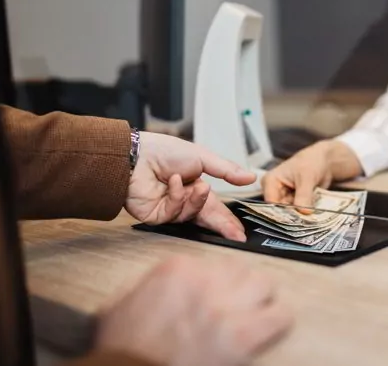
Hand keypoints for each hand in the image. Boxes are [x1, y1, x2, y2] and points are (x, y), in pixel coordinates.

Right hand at [95, 256, 292, 365]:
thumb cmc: (122, 348)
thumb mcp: (124, 303)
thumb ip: (150, 286)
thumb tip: (167, 286)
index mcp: (177, 270)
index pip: (219, 263)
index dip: (223, 282)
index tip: (222, 295)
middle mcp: (204, 281)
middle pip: (244, 269)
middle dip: (244, 287)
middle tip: (241, 306)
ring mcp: (224, 307)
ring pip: (265, 285)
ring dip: (262, 301)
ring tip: (257, 317)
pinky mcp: (240, 336)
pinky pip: (279, 316)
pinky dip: (278, 322)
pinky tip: (270, 330)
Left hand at [125, 132, 254, 240]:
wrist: (137, 154)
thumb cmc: (164, 151)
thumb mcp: (203, 157)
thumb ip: (227, 170)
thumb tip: (251, 177)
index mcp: (196, 187)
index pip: (216, 208)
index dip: (228, 220)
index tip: (240, 232)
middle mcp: (184, 200)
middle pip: (206, 218)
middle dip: (221, 226)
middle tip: (236, 235)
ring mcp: (170, 209)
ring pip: (192, 215)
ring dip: (197, 200)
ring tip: (199, 185)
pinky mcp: (156, 216)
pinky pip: (174, 214)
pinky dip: (177, 196)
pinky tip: (173, 182)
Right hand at [261, 140, 361, 212]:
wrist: (324, 162)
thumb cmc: (311, 162)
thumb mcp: (307, 177)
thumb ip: (303, 194)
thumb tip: (303, 212)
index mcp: (270, 181)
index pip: (271, 202)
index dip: (282, 212)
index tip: (295, 219)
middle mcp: (274, 191)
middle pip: (279, 210)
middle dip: (292, 216)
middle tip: (305, 220)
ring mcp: (284, 198)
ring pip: (289, 213)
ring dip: (300, 216)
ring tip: (310, 217)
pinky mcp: (294, 203)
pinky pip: (297, 213)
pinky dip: (305, 215)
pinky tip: (312, 215)